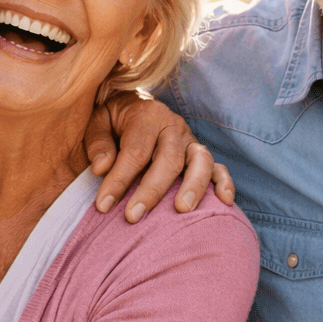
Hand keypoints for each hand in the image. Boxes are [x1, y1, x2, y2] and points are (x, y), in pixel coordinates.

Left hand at [85, 91, 234, 221]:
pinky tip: (223, 201)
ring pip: (200, 161)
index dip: (118, 180)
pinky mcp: (202, 155)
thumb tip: (102, 168)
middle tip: (133, 216)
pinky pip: (219, 168)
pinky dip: (224, 183)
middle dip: (151, 190)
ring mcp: (191, 141)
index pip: (135, 152)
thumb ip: (98, 143)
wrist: (135, 105)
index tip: (103, 205)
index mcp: (147, 115)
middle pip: (168, 159)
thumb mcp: (98, 121)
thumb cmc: (114, 121)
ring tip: (181, 210)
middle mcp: (173, 126)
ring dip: (192, 186)